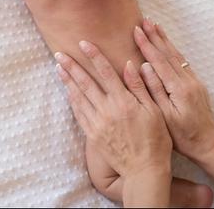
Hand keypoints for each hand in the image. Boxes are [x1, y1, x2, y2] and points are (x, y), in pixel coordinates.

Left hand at [55, 41, 171, 177]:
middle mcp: (107, 111)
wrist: (144, 170)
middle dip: (71, 66)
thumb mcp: (154, 111)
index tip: (83, 43)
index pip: (106, 73)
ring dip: (67, 80)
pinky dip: (72, 99)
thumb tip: (130, 64)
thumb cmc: (155, 140)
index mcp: (124, 103)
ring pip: (78, 97)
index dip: (94, 56)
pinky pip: (79, 113)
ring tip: (58, 67)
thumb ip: (139, 87)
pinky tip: (68, 90)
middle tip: (59, 53)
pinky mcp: (93, 135)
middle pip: (85, 83)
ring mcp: (97, 123)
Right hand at [133, 18, 213, 160]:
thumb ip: (154, 90)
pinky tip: (167, 43)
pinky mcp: (196, 84)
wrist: (208, 144)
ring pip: (176, 55)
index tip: (136, 30)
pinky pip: (181, 62)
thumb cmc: (182, 136)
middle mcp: (188, 81)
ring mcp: (194, 81)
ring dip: (164, 39)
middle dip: (155, 36)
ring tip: (155, 24)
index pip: (159, 61)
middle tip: (144, 20)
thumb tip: (144, 67)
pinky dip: (172, 49)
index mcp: (179, 89)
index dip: (147, 45)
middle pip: (169, 53)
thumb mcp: (164, 117)